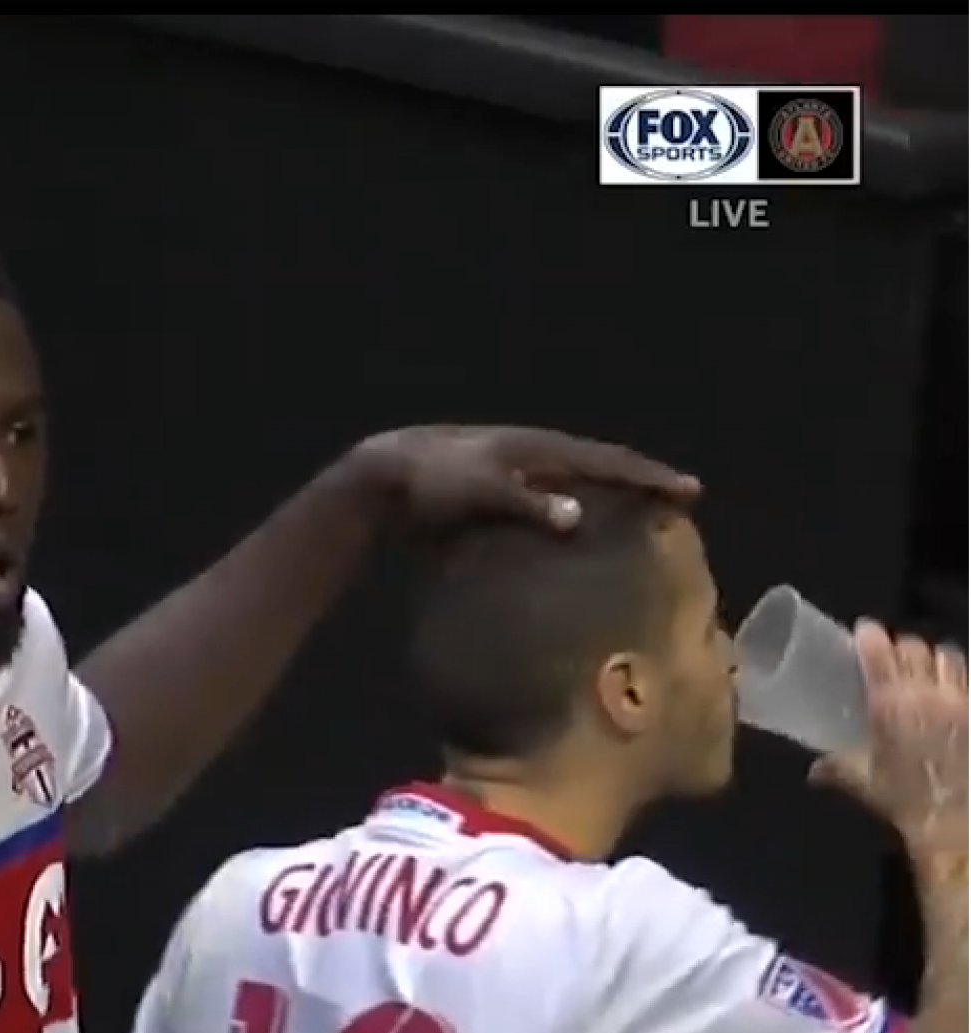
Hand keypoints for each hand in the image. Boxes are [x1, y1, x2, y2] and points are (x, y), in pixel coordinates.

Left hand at [354, 425, 701, 530]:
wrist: (382, 478)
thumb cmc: (432, 480)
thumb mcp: (480, 489)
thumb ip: (528, 502)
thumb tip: (578, 517)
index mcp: (538, 448)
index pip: (608, 461)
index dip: (650, 476)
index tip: (690, 490)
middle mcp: (534, 457)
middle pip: (598, 469)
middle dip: (637, 483)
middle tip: (677, 503)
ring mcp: (514, 475)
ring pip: (573, 486)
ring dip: (606, 499)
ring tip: (638, 523)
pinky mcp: (494, 497)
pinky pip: (545, 506)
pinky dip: (569, 518)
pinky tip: (576, 544)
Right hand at [809, 622, 968, 848]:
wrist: (954, 820)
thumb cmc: (904, 799)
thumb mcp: (863, 783)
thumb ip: (836, 768)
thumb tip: (814, 770)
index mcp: (890, 704)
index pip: (880, 651)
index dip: (870, 635)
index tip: (864, 630)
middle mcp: (927, 693)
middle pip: (916, 646)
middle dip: (902, 645)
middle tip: (894, 655)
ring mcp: (960, 700)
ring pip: (949, 656)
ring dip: (935, 656)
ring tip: (928, 667)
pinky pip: (969, 680)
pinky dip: (959, 677)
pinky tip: (953, 689)